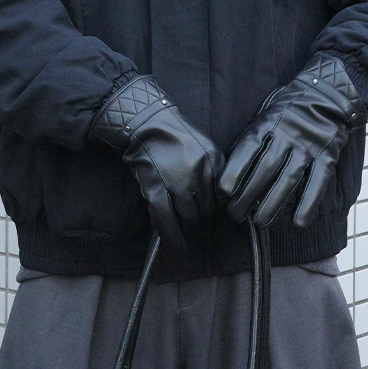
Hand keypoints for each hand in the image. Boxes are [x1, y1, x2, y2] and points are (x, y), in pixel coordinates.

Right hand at [90, 75, 222, 248]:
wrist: (146, 123)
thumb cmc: (174, 135)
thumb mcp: (204, 146)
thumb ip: (213, 170)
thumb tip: (218, 199)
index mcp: (212, 159)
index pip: (221, 195)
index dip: (212, 202)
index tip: (205, 202)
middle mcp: (197, 171)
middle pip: (206, 208)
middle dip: (198, 212)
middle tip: (187, 208)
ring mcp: (176, 181)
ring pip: (188, 216)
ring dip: (184, 221)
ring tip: (177, 214)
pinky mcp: (155, 188)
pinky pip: (167, 219)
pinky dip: (172, 236)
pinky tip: (176, 245)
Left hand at [220, 54, 366, 227]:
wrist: (326, 94)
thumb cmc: (287, 108)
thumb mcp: (264, 114)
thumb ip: (250, 137)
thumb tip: (227, 164)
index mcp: (268, 123)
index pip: (248, 148)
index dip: (235, 171)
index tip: (224, 191)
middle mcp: (287, 135)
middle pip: (266, 169)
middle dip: (248, 195)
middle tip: (236, 215)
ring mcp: (308, 146)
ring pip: (289, 179)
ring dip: (273, 204)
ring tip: (260, 223)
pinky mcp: (327, 156)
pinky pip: (318, 182)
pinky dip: (309, 203)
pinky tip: (299, 222)